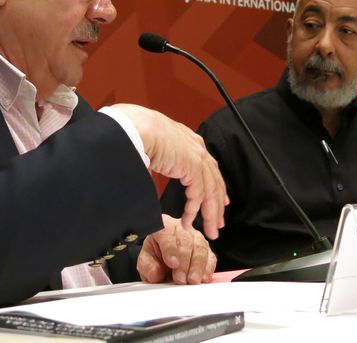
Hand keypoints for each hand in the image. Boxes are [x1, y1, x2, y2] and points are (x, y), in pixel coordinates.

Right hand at [110, 104, 227, 238]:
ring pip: (210, 191)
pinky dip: (193, 211)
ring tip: (211, 230)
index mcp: (189, 141)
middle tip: (219, 221)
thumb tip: (148, 171)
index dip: (215, 186)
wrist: (136, 127)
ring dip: (211, 213)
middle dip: (217, 204)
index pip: (209, 167)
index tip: (220, 200)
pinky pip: (198, 195)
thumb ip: (158, 161)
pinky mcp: (193, 167)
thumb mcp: (153, 147)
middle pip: (214, 181)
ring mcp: (197, 157)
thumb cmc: (137, 132)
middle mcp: (197, 149)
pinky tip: (188, 222)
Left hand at [137, 215, 216, 283]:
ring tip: (192, 280)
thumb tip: (155, 274)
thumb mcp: (145, 260)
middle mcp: (181, 228)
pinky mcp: (205, 247)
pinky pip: (210, 256)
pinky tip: (203, 277)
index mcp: (163, 226)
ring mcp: (195, 236)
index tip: (172, 263)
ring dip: (197, 266)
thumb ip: (148, 266)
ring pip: (200, 248)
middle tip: (181, 279)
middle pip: (186, 242)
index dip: (170, 250)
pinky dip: (208, 268)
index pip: (167, 234)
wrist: (163, 255)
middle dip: (184, 262)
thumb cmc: (155, 254)